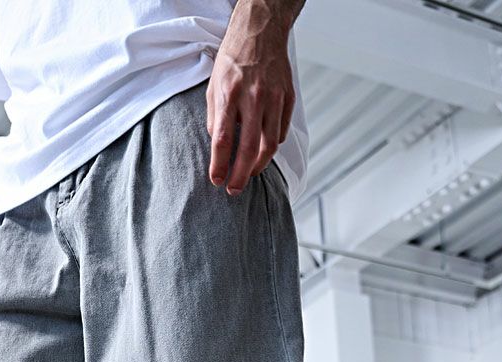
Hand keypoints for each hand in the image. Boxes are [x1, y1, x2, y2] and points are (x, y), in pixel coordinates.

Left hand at [207, 1, 296, 195]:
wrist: (261, 32)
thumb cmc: (233, 60)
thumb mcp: (213, 86)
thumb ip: (215, 117)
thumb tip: (218, 147)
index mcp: (230, 94)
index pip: (223, 140)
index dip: (219, 165)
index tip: (217, 181)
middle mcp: (254, 98)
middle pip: (248, 149)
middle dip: (240, 175)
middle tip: (234, 190)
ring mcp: (274, 99)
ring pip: (269, 145)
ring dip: (258, 166)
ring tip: (249, 175)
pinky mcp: (288, 98)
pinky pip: (280, 132)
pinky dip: (271, 146)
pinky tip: (262, 151)